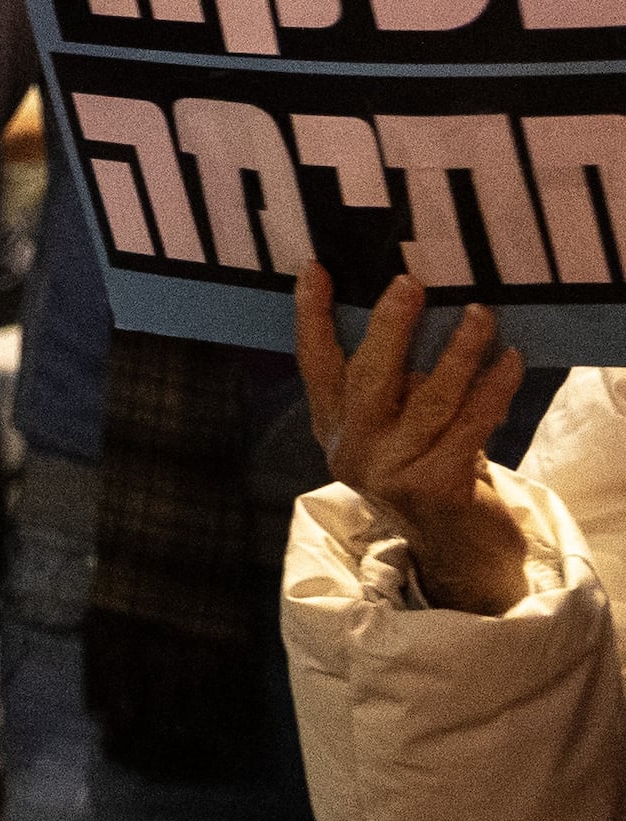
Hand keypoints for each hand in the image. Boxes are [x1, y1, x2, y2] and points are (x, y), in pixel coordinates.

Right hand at [301, 259, 532, 611]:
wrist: (459, 552)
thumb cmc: (431, 474)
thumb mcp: (395, 432)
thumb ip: (395, 391)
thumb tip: (422, 322)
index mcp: (334, 429)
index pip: (313, 363)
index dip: (311, 315)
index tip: (314, 269)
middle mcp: (353, 450)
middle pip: (369, 377)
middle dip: (390, 326)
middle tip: (410, 284)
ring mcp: (390, 472)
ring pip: (429, 398)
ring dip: (459, 352)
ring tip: (480, 316)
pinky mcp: (435, 489)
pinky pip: (472, 425)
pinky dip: (494, 389)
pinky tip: (510, 362)